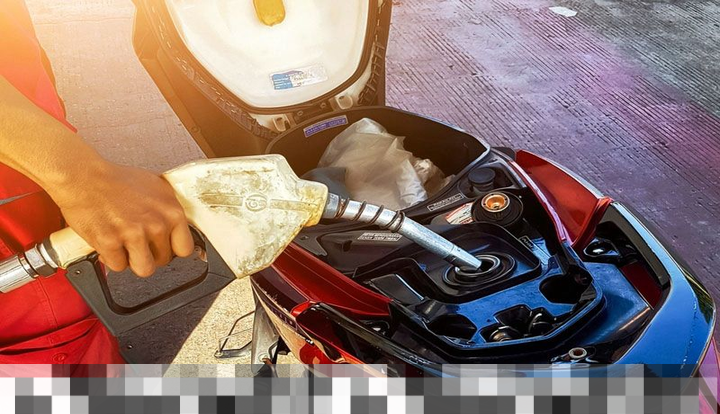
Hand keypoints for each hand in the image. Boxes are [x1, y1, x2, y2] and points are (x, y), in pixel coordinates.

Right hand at [50, 161, 194, 276]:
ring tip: (125, 247)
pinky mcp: (111, 243)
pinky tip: (108, 244)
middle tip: (137, 242)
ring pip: (144, 269)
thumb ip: (169, 210)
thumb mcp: (156, 188)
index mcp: (172, 212)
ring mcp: (134, 235)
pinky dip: (111, 258)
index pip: (185, 248)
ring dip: (133, 261)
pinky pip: (118, 266)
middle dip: (150, 254)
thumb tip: (179, 227)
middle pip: (163, 260)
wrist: (84, 178)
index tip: (163, 247)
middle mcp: (157, 224)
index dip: (172, 250)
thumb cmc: (116, 180)